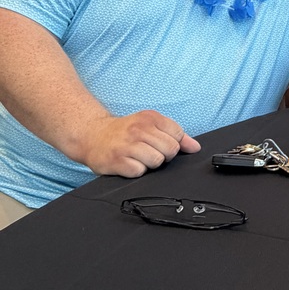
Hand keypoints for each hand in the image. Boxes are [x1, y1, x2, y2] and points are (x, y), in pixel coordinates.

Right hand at [77, 110, 200, 177]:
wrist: (92, 135)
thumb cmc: (124, 132)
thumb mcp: (150, 125)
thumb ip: (175, 135)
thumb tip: (195, 147)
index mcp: (150, 118)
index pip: (178, 134)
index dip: (173, 143)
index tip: (160, 144)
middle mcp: (139, 129)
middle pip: (170, 149)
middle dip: (163, 155)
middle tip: (149, 152)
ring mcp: (127, 145)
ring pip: (157, 161)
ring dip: (150, 164)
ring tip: (139, 158)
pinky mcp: (117, 161)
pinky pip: (140, 172)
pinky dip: (137, 171)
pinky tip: (129, 164)